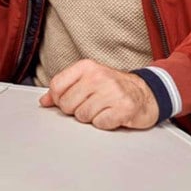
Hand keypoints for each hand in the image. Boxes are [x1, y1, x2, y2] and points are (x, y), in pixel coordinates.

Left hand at [39, 59, 159, 130]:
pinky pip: (99, 124)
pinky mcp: (124, 109)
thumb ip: (64, 89)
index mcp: (87, 67)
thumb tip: (44, 101)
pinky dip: (104, 124)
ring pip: (82, 116)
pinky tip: (111, 115)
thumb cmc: (114, 87)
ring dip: (91, 117)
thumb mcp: (87, 80)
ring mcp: (112, 92)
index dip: (59, 99)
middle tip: (90, 105)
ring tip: (102, 109)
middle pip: (68, 104)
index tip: (69, 99)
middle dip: (76, 110)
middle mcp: (99, 76)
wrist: (145, 93)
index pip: (56, 86)